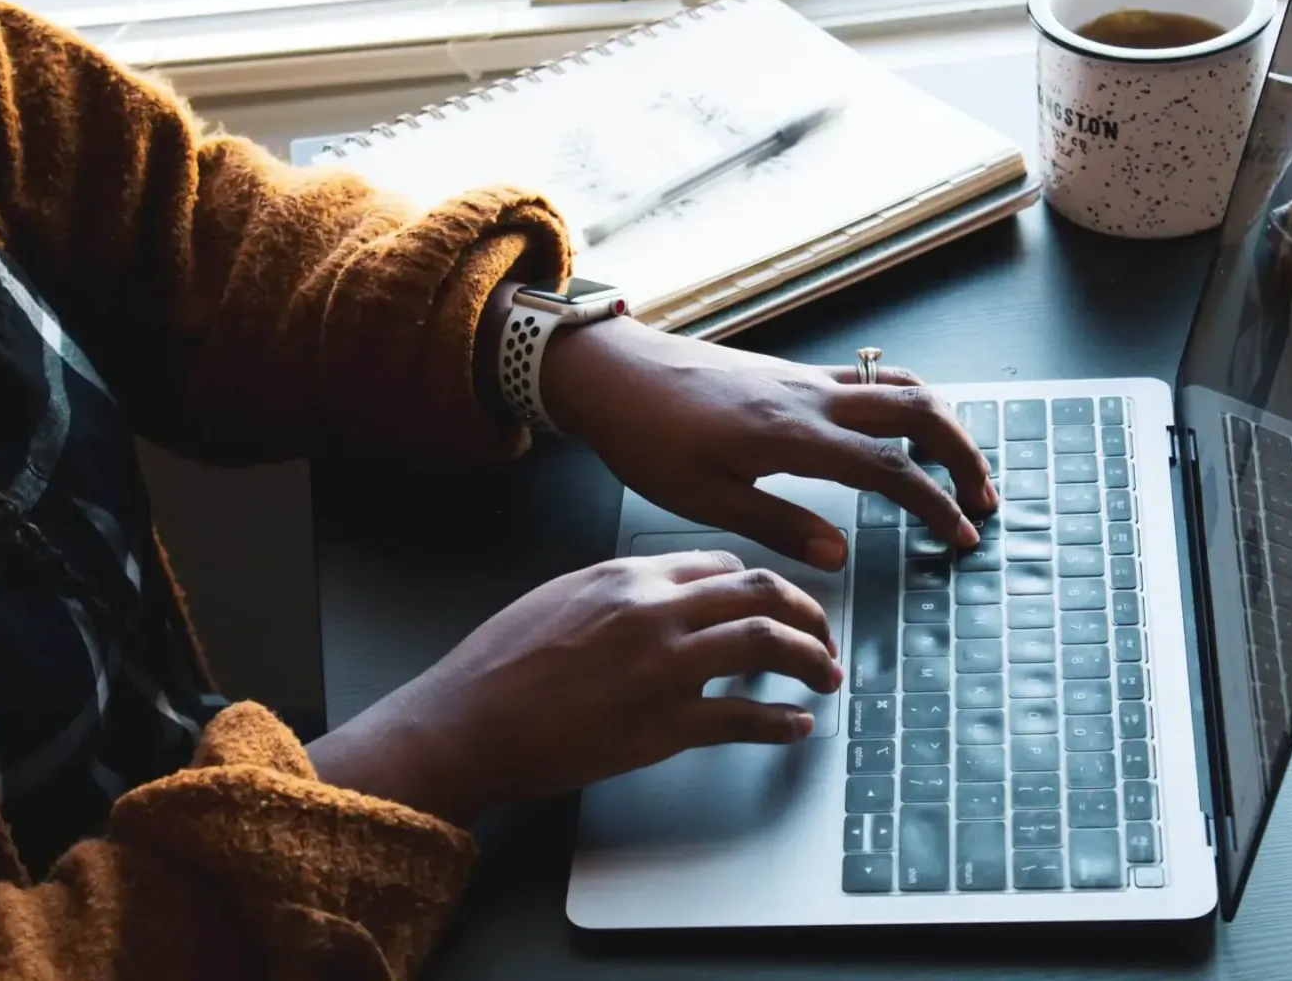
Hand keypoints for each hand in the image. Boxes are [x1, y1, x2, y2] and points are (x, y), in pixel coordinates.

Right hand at [308, 551, 839, 825]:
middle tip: (823, 636)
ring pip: (767, 643)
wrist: (466, 721)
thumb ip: (620, 591)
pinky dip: (781, 723)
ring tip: (825, 676)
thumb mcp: (560, 597)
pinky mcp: (663, 725)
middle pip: (761, 593)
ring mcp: (663, 667)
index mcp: (629, 576)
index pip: (723, 565)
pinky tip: (795, 727)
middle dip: (808, 613)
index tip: (778, 604)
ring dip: (811, 659)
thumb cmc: (499, 665)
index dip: (762, 585)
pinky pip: (743, 718)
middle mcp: (654, 611)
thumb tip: (665, 597)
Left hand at [541, 316, 997, 570]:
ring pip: (899, 385)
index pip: (890, 468)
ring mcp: (805, 378)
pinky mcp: (792, 372)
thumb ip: (778, 525)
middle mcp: (811, 397)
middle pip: (918, 411)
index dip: (935, 504)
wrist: (614, 372)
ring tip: (958, 465)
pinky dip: (905, 402)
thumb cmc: (647, 438)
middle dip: (963, 453)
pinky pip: (869, 378)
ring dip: (942, 423)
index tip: (961, 536)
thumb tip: (841, 555)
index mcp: (793, 435)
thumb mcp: (703, 499)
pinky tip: (902, 432)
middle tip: (983, 499)